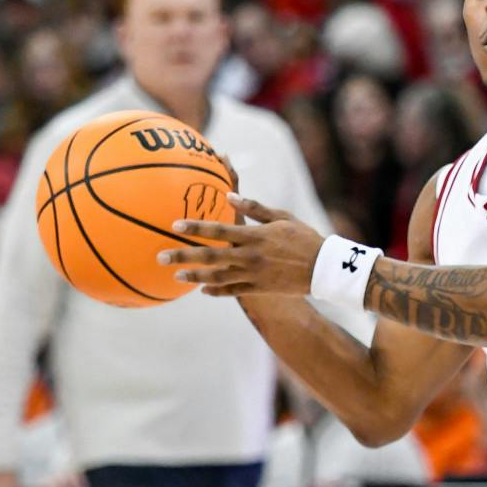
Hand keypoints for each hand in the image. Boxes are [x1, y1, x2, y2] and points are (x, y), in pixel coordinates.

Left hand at [160, 196, 323, 297]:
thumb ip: (254, 208)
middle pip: (210, 257)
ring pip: (217, 277)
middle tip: (160, 257)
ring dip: (195, 276)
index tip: (175, 226)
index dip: (196, 228)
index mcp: (254, 236)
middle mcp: (250, 256)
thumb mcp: (282, 216)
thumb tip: (228, 195)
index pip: (218, 230)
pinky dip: (217, 291)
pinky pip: (233, 291)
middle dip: (183, 256)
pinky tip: (203, 290)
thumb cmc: (305, 237)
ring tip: (177, 276)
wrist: (325, 269)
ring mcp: (253, 275)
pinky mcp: (260, 289)